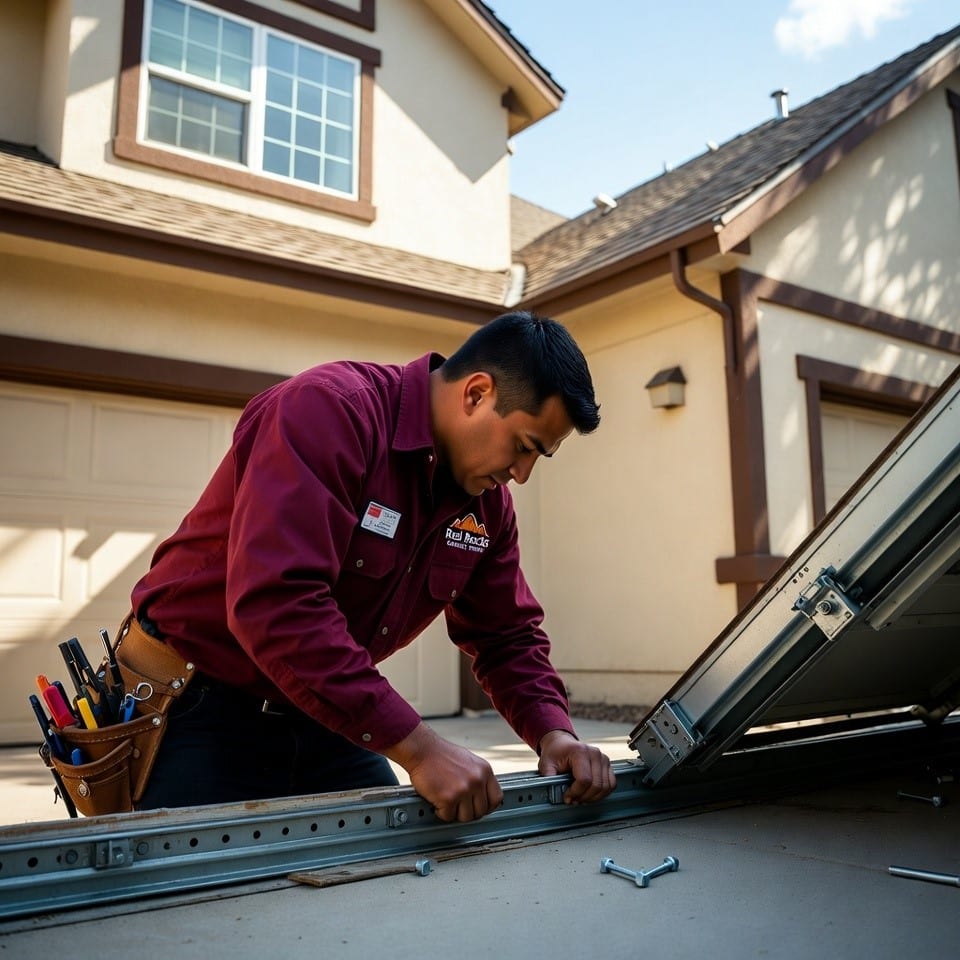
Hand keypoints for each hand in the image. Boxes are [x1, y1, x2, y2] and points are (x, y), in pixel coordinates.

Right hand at [385, 723, 502, 822]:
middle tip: (457, 806)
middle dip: (468, 811)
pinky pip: (448, 816)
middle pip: (481, 811)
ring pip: (465, 817)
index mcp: (484, 770)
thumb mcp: (469, 761)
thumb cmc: (441, 754)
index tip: (479, 808)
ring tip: (447, 802)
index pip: (496, 798)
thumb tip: (483, 796)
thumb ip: (478, 777)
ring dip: (454, 813)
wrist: (422, 750)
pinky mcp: (448, 798)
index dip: (487, 807)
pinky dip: (441, 812)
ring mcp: (464, 790)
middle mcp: (477, 780)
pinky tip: (437, 801)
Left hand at [537, 729, 615, 803]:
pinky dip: (602, 793)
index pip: (585, 780)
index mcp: (580, 751)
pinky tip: (590, 794)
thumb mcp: (546, 764)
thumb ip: (549, 778)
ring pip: (606, 787)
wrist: (562, 743)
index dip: (576, 793)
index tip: (567, 797)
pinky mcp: (608, 764)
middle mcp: (595, 754)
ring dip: (593, 797)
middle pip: (596, 785)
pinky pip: (611, 784)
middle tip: (573, 800)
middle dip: (584, 797)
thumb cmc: (555, 752)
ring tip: (581, 798)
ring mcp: (603, 758)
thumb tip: (553, 792)